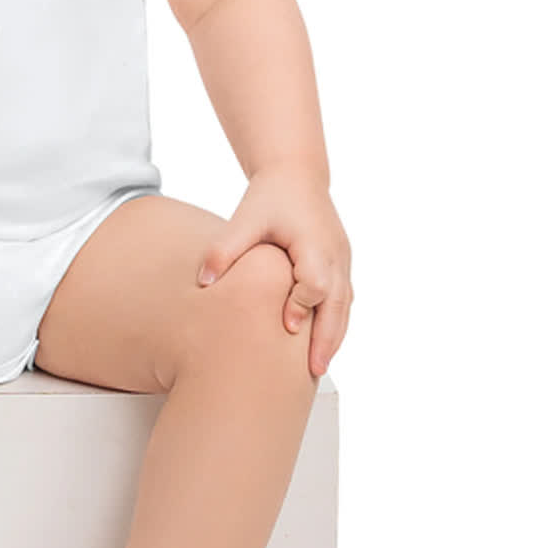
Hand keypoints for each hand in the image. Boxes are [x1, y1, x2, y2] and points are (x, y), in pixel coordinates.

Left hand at [195, 165, 352, 377]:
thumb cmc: (269, 198)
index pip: (315, 283)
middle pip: (338, 303)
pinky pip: (342, 300)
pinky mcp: (340, 265)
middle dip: (327, 338)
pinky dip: (334, 324)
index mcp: (315, 243)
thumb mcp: (244, 219)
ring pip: (344, 306)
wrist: (296, 176)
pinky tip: (319, 347)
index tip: (287, 326)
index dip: (302, 305)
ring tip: (318, 369)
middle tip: (313, 371)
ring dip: (334, 337)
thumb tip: (203, 282)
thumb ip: (225, 249)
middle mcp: (336, 254)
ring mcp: (342, 261)